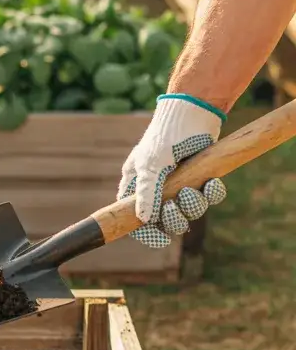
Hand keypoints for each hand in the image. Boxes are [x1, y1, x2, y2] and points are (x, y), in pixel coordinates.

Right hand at [118, 94, 227, 247]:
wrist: (194, 110)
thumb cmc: (165, 135)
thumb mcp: (150, 164)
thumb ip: (146, 193)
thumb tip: (142, 219)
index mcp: (137, 184)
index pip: (135, 217)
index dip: (146, 232)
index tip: (159, 238)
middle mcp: (157, 187)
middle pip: (164, 219)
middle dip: (173, 218)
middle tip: (176, 208)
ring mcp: (180, 183)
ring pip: (188, 210)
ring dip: (194, 205)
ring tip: (195, 190)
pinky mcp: (201, 177)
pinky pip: (208, 196)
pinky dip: (212, 193)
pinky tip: (213, 182)